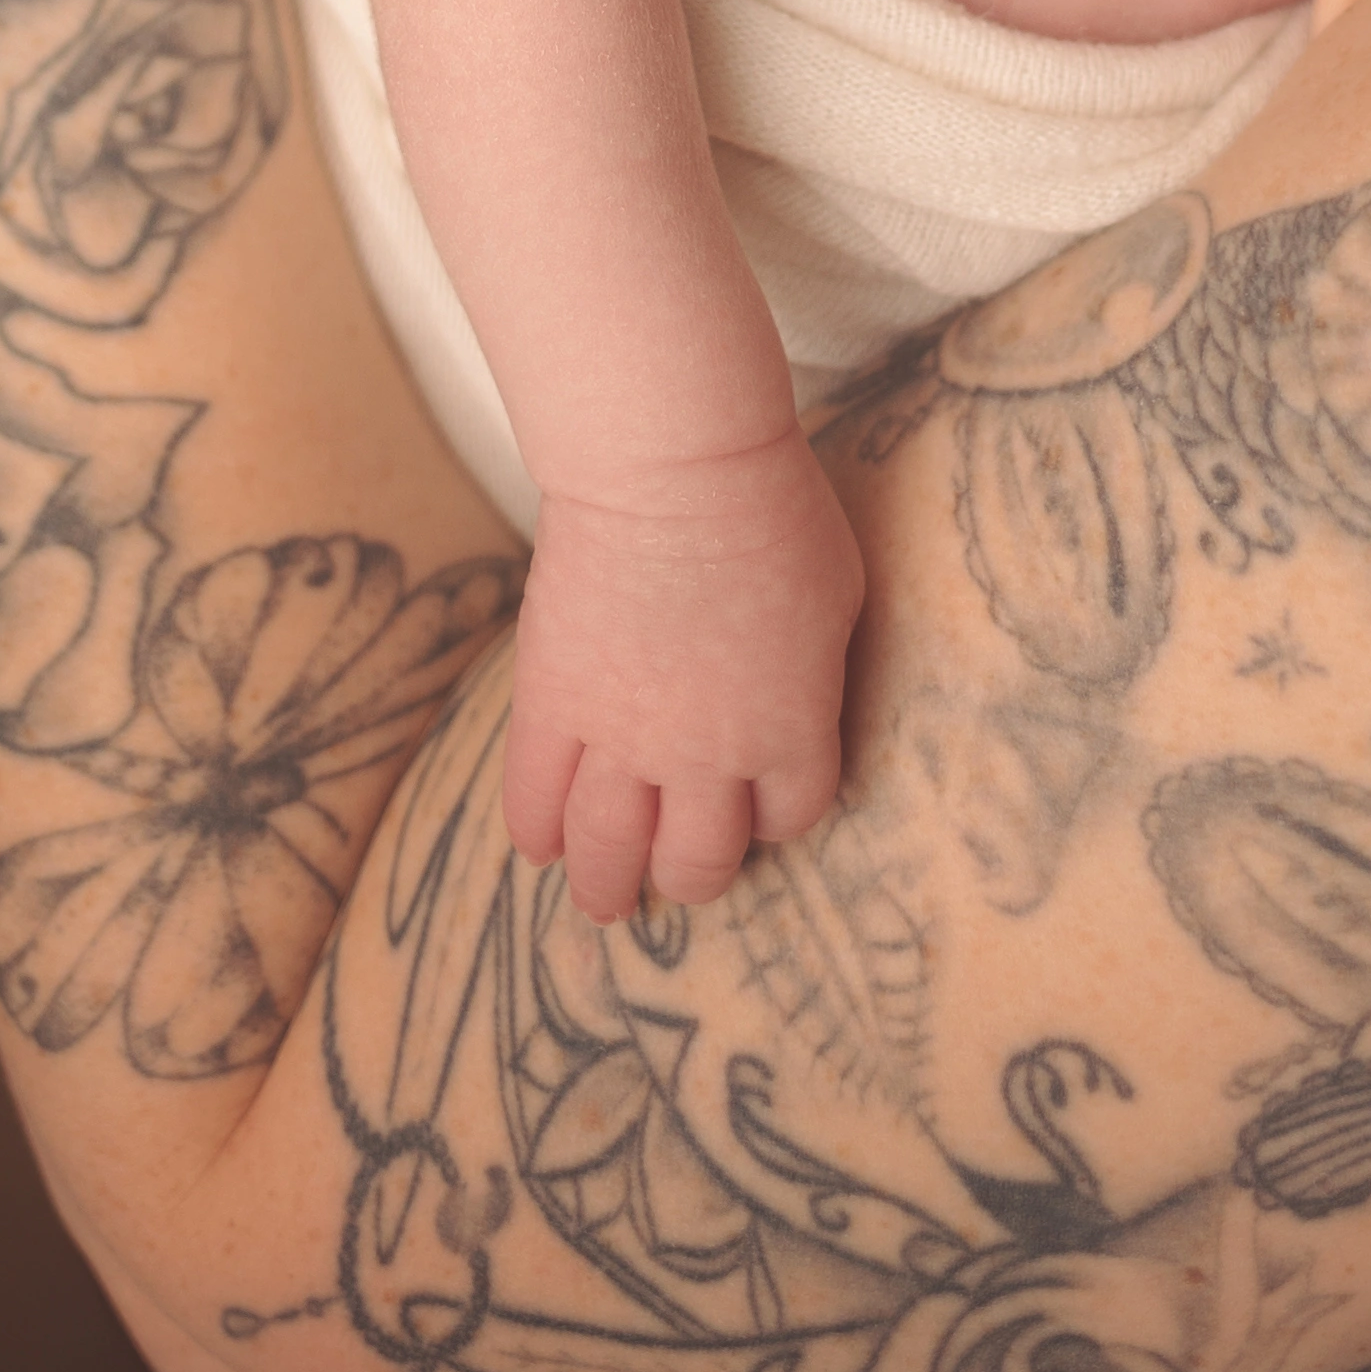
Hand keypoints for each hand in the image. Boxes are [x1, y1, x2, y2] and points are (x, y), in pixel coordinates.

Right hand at [501, 421, 863, 919]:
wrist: (673, 472)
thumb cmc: (772, 510)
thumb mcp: (837, 595)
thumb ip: (814, 665)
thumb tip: (796, 687)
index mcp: (788, 733)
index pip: (789, 816)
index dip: (774, 817)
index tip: (759, 807)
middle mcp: (706, 761)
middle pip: (698, 861)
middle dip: (692, 874)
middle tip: (678, 874)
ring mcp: (620, 740)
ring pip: (608, 849)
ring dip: (606, 884)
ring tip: (602, 899)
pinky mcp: (552, 704)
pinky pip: (534, 796)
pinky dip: (536, 830)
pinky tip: (540, 845)